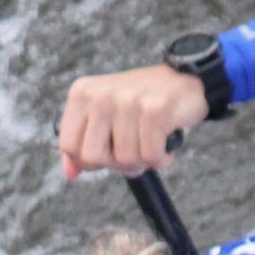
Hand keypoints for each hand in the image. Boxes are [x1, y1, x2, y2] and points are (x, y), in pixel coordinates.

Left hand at [57, 65, 208, 179]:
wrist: (185, 81)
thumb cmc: (144, 103)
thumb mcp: (106, 117)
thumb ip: (85, 142)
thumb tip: (70, 173)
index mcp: (83, 94)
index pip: (69, 146)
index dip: (90, 160)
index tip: (110, 150)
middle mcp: (101, 95)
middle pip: (93, 158)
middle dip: (116, 163)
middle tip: (133, 148)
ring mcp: (127, 101)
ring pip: (124, 160)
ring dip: (144, 160)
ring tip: (152, 140)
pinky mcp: (154, 110)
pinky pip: (151, 157)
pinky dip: (162, 159)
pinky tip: (165, 142)